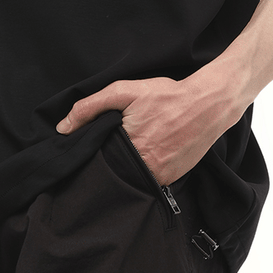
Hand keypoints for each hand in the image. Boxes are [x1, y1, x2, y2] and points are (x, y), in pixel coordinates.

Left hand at [55, 61, 243, 187]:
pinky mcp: (172, 180)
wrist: (209, 105)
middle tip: (115, 145)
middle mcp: (143, 168)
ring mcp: (159, 177)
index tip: (91, 149)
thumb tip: (63, 128)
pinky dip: (144, 171)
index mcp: (127, 148)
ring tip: (132, 150)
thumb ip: (89, 107)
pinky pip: (150, 181)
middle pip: (113, 173)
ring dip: (127, 169)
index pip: (96, 162)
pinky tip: (149, 154)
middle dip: (109, 163)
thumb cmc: (167, 96)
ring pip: (131, 179)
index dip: (92, 155)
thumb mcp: (123, 91)